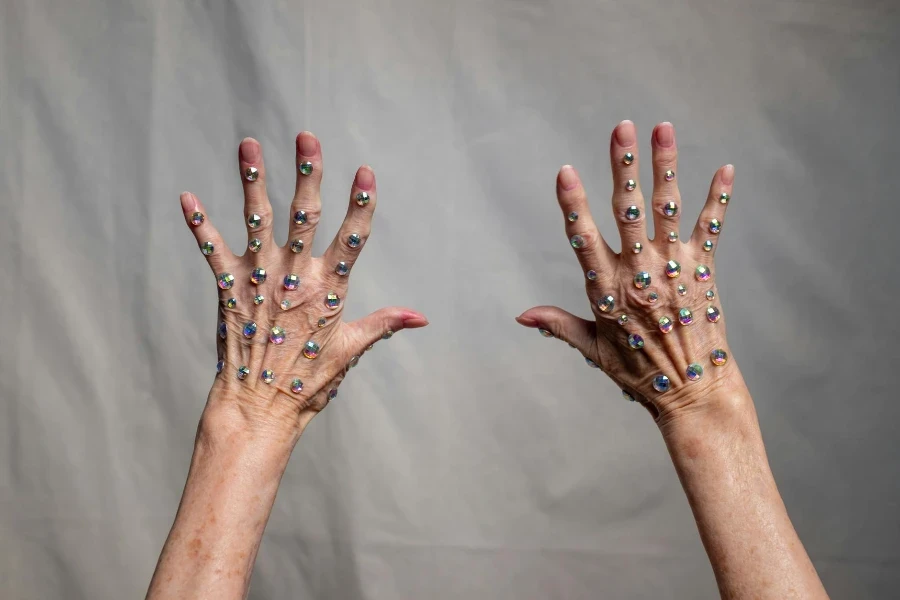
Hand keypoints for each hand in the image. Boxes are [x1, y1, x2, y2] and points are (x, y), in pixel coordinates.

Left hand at [180, 134, 427, 437]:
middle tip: (307, 135)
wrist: (257, 408)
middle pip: (303, 215)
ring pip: (257, 219)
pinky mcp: (228, 290)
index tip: (365, 171)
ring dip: (252, 180)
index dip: (360, 204)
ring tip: (247, 144)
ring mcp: (259, 280)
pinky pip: (211, 250)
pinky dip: (199, 224)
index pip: (351, 239)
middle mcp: (294, 278)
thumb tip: (421, 317)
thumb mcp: (350, 352)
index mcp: (328, 290)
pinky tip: (187, 198)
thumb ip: (383, 324)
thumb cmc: (307, 383)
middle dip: (307, 173)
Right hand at [517, 120, 742, 421]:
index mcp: (608, 290)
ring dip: (665, 165)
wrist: (693, 391)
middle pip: (628, 210)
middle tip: (622, 128)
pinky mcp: (702, 270)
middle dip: (624, 166)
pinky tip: (726, 168)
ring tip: (663, 128)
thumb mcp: (593, 349)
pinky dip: (718, 197)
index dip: (573, 205)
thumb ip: (559, 324)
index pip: (584, 239)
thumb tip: (522, 316)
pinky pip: (710, 227)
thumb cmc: (639, 372)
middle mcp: (640, 272)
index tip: (564, 172)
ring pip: (666, 208)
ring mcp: (673, 268)